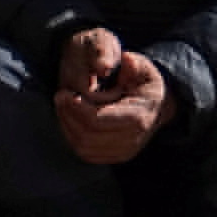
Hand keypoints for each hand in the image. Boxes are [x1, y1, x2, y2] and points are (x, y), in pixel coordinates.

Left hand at [52, 25, 167, 164]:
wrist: (157, 104)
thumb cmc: (144, 81)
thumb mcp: (141, 66)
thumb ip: (133, 63)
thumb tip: (126, 60)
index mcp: (138, 116)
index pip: (98, 120)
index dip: (76, 108)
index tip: (64, 92)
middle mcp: (133, 139)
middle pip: (88, 137)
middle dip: (68, 116)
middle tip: (59, 96)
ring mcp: (125, 151)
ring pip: (85, 148)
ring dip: (68, 126)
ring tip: (63, 106)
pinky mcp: (115, 156)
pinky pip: (87, 154)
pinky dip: (73, 137)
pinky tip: (69, 118)